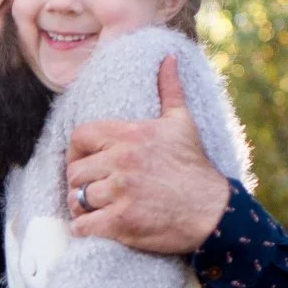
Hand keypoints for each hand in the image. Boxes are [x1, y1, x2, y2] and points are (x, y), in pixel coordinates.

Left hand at [65, 59, 230, 252]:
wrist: (213, 212)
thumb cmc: (195, 167)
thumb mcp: (182, 123)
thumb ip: (169, 90)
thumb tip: (168, 58)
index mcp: (131, 135)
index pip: (79, 137)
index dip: (75, 152)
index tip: (84, 162)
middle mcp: (122, 162)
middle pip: (74, 171)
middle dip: (79, 182)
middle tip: (91, 190)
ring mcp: (121, 193)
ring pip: (77, 199)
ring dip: (81, 207)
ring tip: (93, 208)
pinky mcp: (121, 222)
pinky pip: (83, 225)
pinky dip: (84, 228)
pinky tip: (95, 226)